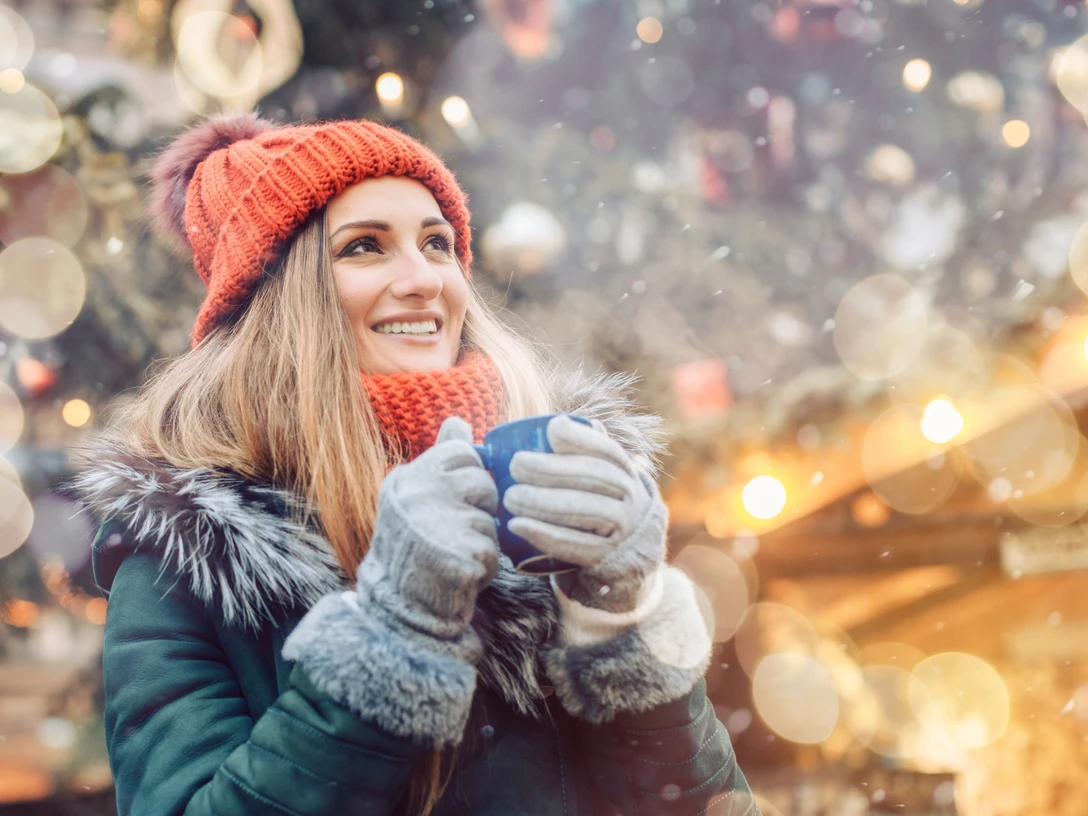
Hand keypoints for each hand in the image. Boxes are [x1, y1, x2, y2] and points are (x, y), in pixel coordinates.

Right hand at [359, 417, 499, 642]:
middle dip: (480, 510)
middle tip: (453, 532)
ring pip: (490, 520)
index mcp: (409, 477)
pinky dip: (484, 567)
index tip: (454, 501)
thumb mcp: (418, 496)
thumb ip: (441, 458)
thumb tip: (459, 421)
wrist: (398, 607)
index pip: (463, 454)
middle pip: (483, 484)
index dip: (469, 478)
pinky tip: (460, 575)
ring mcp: (438, 525)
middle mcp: (420, 495)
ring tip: (453, 554)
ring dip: (482, 541)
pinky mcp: (459, 556)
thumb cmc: (414, 546)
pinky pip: (493, 552)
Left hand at [504, 415, 666, 611]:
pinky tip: (516, 525)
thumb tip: (558, 423)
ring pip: (584, 510)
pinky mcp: (605, 555)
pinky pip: (575, 545)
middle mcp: (628, 495)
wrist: (630, 546)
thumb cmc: (602, 498)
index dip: (580, 437)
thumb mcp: (603, 473)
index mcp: (624, 469)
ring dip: (542, 502)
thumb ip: (585, 449)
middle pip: (592, 477)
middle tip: (516, 465)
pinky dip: (543, 534)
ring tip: (510, 497)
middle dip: (551, 469)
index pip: (605, 449)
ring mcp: (621, 526)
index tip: (551, 430)